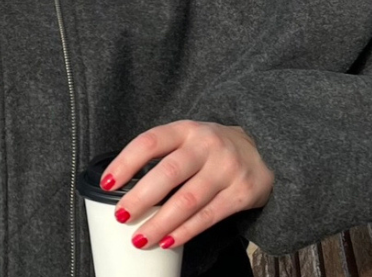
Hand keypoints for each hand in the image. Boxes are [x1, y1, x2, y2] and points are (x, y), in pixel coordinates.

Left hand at [100, 121, 273, 250]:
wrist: (264, 151)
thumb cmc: (210, 150)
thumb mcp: (187, 140)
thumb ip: (161, 156)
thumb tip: (120, 187)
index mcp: (185, 130)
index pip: (149, 142)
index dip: (125, 162)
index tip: (107, 183)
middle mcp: (207, 146)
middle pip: (168, 172)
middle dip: (140, 197)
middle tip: (120, 216)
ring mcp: (227, 169)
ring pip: (188, 199)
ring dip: (160, 222)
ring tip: (140, 239)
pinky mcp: (243, 193)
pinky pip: (209, 216)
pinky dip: (186, 231)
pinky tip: (168, 241)